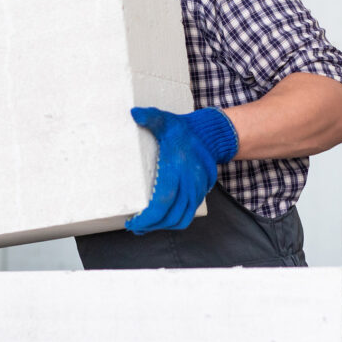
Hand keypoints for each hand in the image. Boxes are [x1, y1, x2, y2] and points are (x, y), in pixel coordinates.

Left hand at [127, 107, 237, 234]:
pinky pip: (187, 216)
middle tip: (133, 225)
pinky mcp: (199, 195)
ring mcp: (196, 191)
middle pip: (170, 216)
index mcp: (177, 169)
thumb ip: (150, 117)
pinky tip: (159, 222)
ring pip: (180, 219)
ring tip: (143, 227)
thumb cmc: (182, 130)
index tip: (132, 222)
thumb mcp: (165, 120)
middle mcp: (189, 184)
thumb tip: (134, 113)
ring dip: (161, 227)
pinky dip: (173, 223)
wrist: (208, 136)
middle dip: (150, 226)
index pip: (162, 202)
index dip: (148, 217)